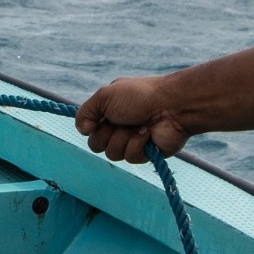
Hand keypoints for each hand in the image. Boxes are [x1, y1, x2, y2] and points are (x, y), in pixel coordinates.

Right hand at [75, 75, 192, 163]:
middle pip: (96, 145)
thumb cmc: (140, 96)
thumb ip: (85, 112)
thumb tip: (82, 131)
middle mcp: (118, 127)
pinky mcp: (145, 153)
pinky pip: (130, 158)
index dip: (91, 127)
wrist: (172, 106)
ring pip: (113, 154)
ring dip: (124, 138)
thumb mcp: (105, 95)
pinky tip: (149, 133)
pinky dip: (138, 144)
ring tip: (140, 125)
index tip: (102, 118)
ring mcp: (131, 141)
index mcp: (109, 111)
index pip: (88, 130)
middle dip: (108, 133)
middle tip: (122, 121)